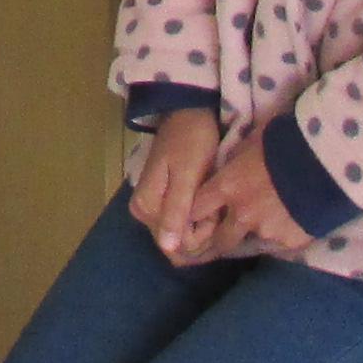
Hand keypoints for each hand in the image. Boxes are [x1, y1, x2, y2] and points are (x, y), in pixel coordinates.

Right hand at [128, 107, 227, 260]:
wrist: (188, 114)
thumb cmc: (191, 141)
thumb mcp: (187, 175)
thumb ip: (176, 211)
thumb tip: (168, 248)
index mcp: (146, 207)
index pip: (176, 247)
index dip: (201, 237)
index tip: (216, 212)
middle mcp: (143, 213)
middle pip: (177, 246)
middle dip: (203, 235)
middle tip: (218, 207)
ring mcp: (151, 209)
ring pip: (180, 240)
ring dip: (203, 230)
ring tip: (217, 205)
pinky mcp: (162, 203)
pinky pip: (180, 227)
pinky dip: (199, 224)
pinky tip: (212, 209)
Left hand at [184, 143, 317, 265]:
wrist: (326, 158)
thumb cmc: (285, 139)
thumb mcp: (253, 140)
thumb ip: (238, 158)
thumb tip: (230, 162)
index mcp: (228, 187)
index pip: (197, 208)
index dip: (200, 211)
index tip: (204, 211)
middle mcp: (242, 215)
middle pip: (222, 239)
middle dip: (225, 236)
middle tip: (233, 229)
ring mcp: (267, 231)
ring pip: (256, 238)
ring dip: (262, 229)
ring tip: (279, 214)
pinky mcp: (291, 241)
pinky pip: (284, 240)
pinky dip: (288, 231)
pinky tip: (300, 216)